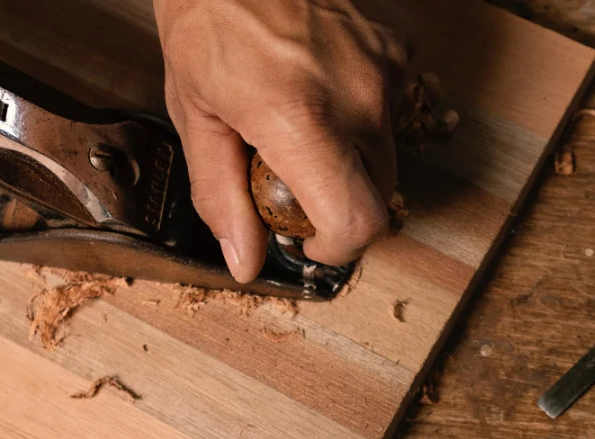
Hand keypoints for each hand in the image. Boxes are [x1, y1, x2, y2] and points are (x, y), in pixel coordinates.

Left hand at [154, 0, 410, 281]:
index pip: (359, 223)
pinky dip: (361, 106)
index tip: (313, 242)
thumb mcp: (196, 115)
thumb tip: (245, 259)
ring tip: (302, 113)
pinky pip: (390, 102)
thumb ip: (222, 196)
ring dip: (350, 151)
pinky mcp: (398, 44)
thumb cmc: (208, 12)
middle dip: (340, 203)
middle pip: (377, 195)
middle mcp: (357, 98)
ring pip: (384, 149)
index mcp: (301, 121)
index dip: (339, 250)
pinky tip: (322, 79)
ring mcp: (384, 68)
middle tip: (294, 178)